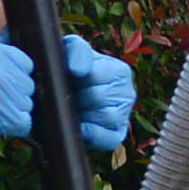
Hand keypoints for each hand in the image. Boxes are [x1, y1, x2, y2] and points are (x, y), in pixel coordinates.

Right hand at [0, 34, 33, 139]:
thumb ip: (0, 45)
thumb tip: (20, 36)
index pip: (27, 65)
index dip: (17, 74)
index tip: (3, 80)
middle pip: (28, 86)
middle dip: (15, 91)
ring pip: (26, 105)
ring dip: (13, 109)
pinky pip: (23, 124)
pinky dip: (15, 124)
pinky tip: (0, 120)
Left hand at [58, 34, 134, 153]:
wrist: (61, 97)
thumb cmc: (67, 72)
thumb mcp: (70, 51)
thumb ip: (77, 51)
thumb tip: (79, 71)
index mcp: (120, 71)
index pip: (95, 74)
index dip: (77, 77)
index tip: (70, 77)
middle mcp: (128, 93)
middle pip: (98, 97)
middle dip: (77, 97)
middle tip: (68, 96)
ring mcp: (124, 116)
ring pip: (105, 117)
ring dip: (83, 114)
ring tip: (73, 109)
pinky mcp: (116, 136)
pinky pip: (107, 138)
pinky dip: (91, 134)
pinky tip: (80, 126)